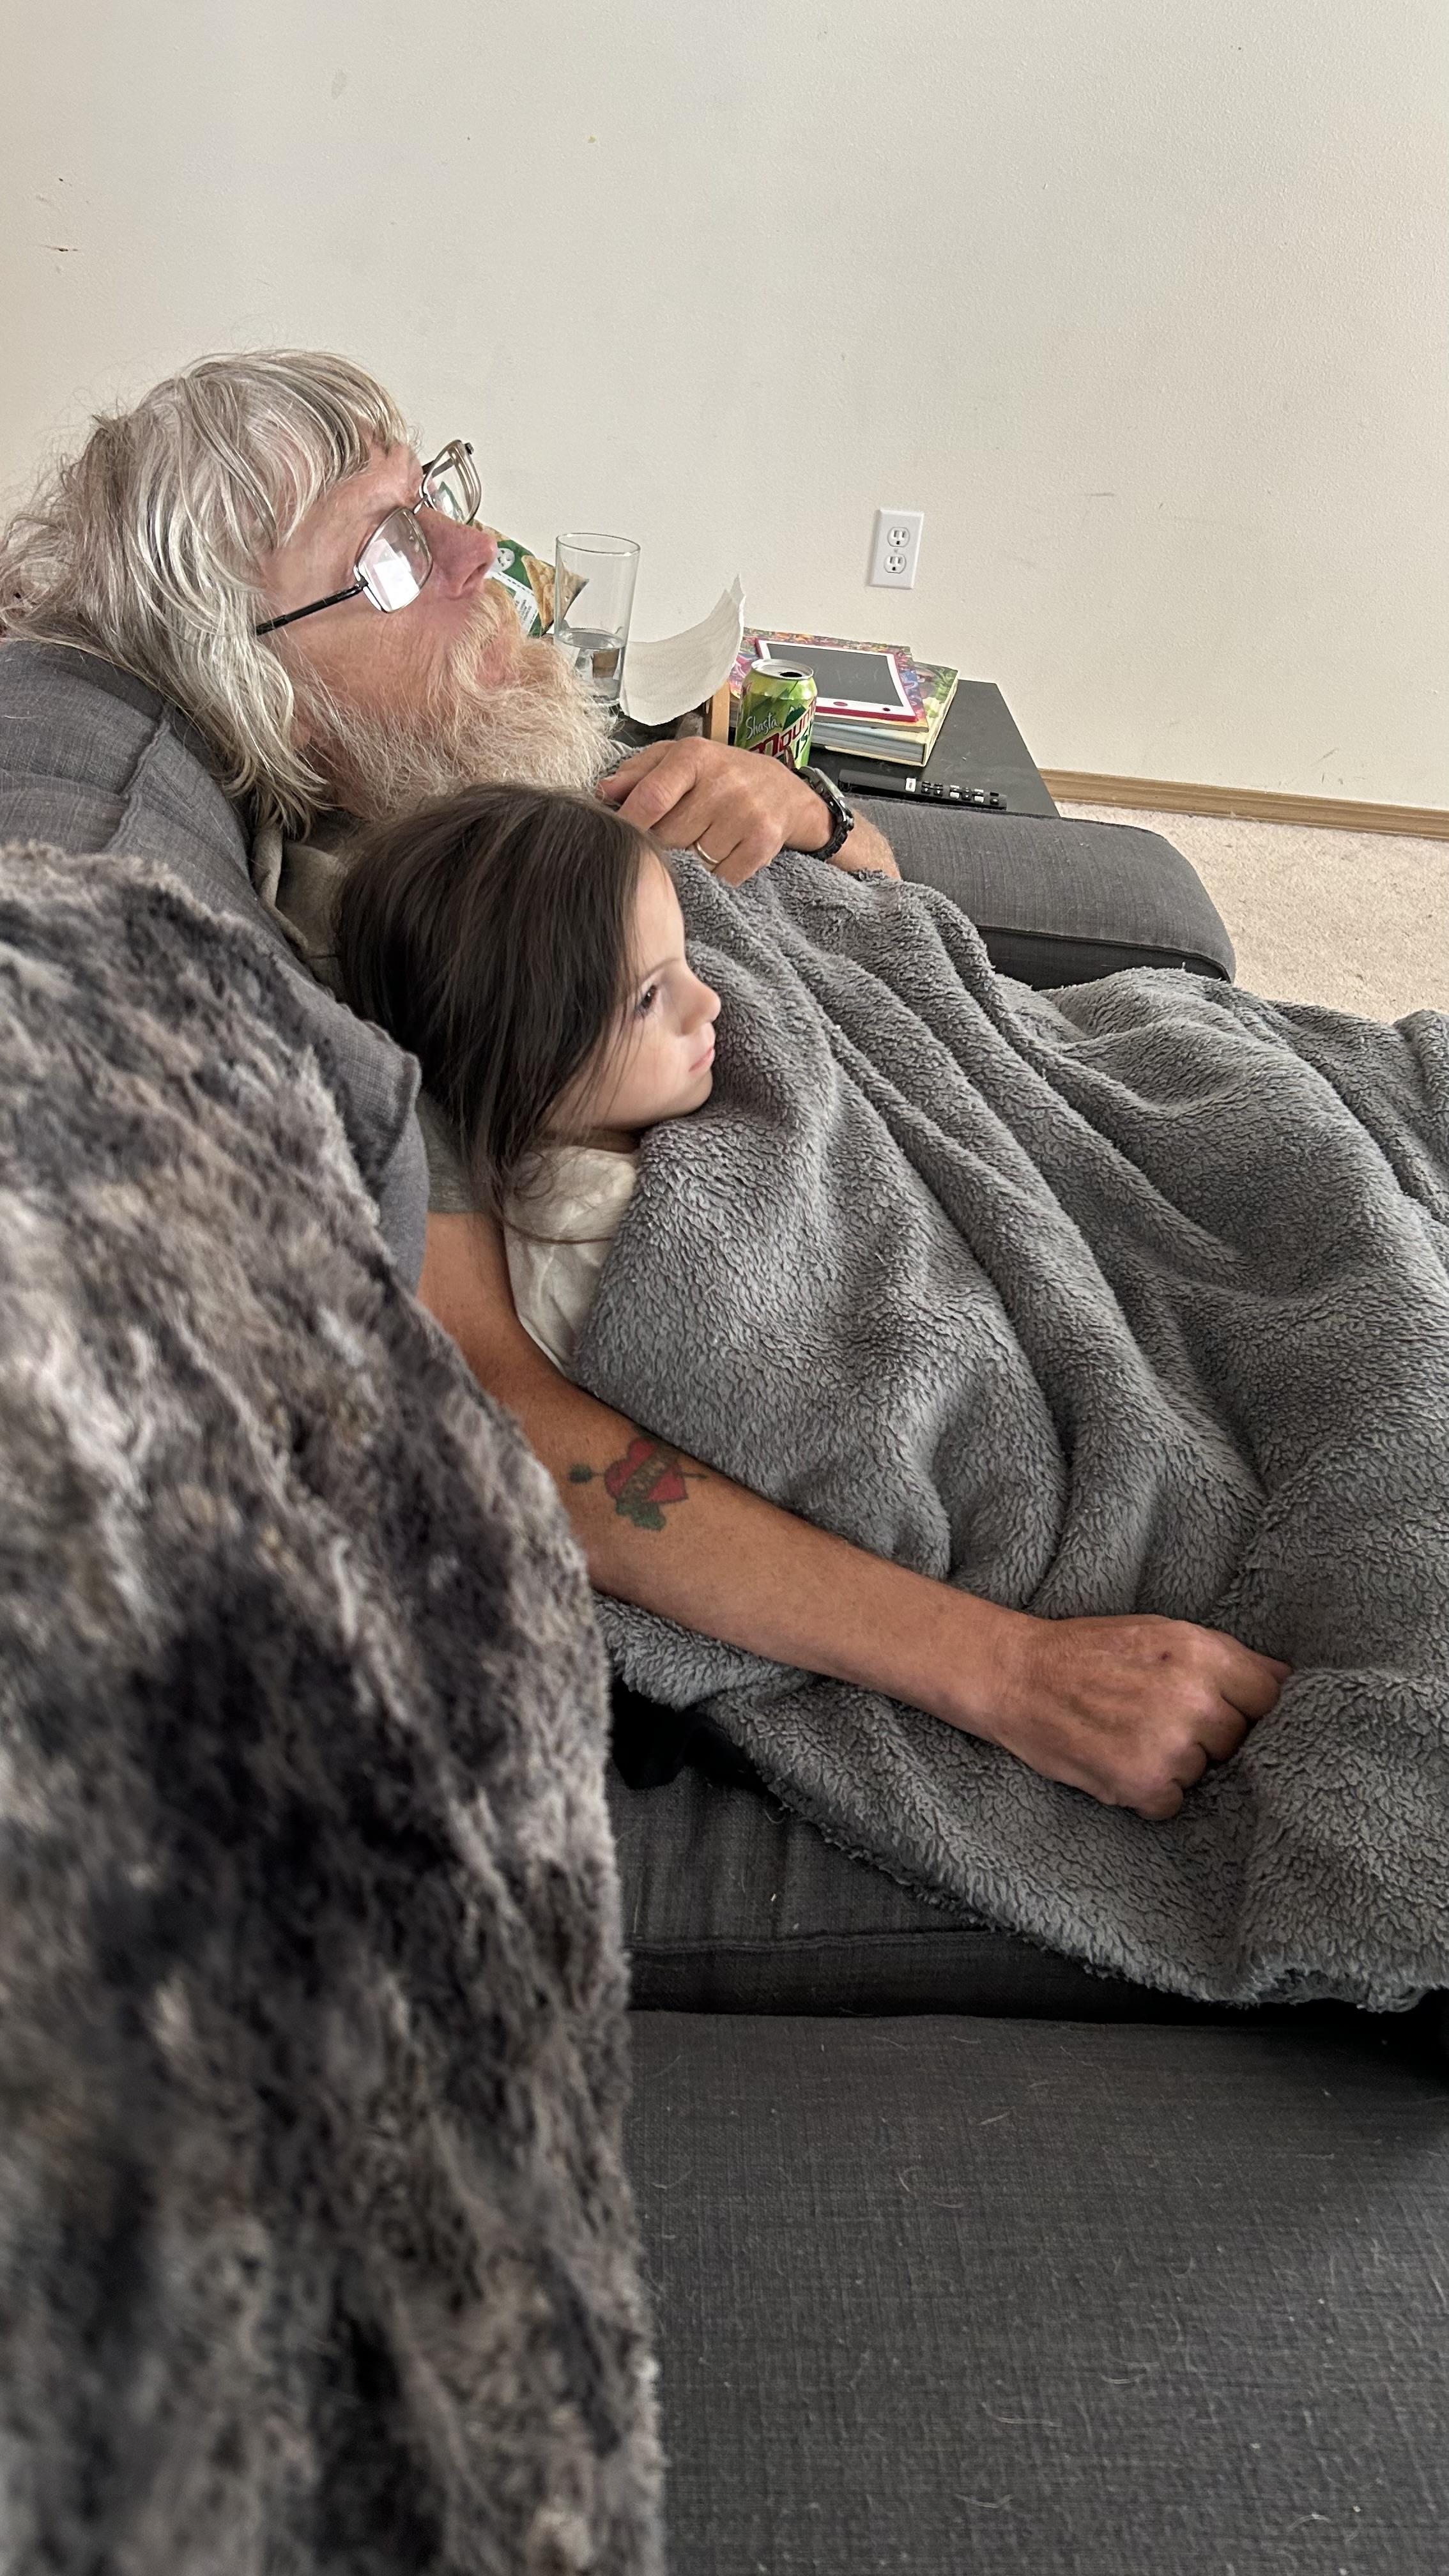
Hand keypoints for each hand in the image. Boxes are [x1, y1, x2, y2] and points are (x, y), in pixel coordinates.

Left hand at [597, 740, 829, 883]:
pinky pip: (722, 876)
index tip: (617, 837)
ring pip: (693, 859)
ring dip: (692, 858)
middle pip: (668, 835)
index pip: (652, 797)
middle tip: (677, 832)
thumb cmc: (722, 774)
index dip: (630, 823)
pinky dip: (718, 873)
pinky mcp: (763, 843)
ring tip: (704, 838)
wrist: (785, 792)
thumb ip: (638, 773)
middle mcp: (722, 782)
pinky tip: (724, 853)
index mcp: (695, 756)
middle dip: (664, 841)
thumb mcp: (680, 760)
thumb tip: (603, 791)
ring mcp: (745, 814)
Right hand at [957, 1608, 1290, 1820]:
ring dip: (1176, 1764)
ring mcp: (1168, 1746)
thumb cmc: (1088, 1651)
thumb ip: (1225, 1656)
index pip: (1271, 1697)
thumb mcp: (1161, 1631)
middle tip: (1162, 1719)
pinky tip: (1119, 1760)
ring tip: (1131, 1735)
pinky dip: (1149, 1791)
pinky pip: (1172, 1804)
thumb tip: (1288, 1681)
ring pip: (1204, 1772)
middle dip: (1209, 1736)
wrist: (1015, 1676)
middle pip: (1239, 1740)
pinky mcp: (1141, 1784)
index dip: (1253, 1708)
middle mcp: (1191, 1698)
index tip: (1232, 1712)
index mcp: (1199, 1652)